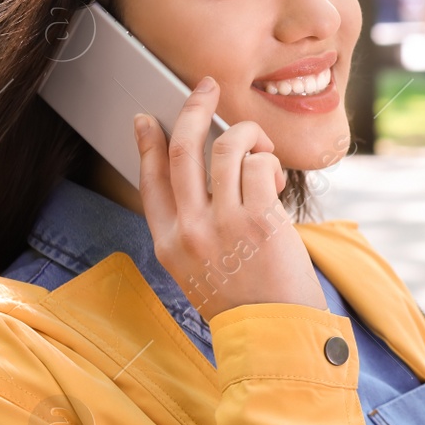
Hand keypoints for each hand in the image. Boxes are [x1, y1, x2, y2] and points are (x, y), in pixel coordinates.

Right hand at [134, 76, 326, 321]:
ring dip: (247, 135)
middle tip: (206, 88)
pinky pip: (260, 165)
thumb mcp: (200, 270)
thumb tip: (204, 181)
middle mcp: (190, 230)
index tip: (148, 117)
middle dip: (194, 110)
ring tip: (261, 146)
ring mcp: (223, 223)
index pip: (149, 179)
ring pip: (226, 148)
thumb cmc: (246, 303)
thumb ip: (195, 229)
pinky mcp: (260, 220)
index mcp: (169, 243)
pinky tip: (276, 180)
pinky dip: (270, 161)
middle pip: (183, 150)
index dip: (147, 143)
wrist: (274, 337)